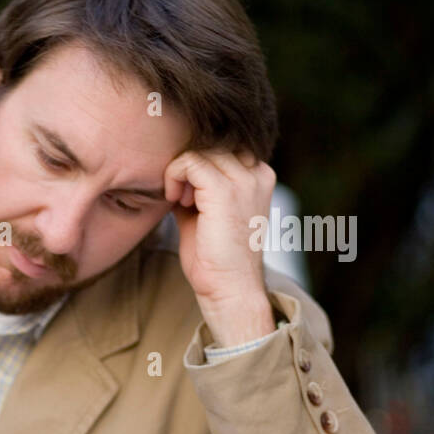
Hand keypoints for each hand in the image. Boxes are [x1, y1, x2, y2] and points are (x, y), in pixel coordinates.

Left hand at [163, 149, 276, 346]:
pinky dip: (174, 176)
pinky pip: (189, 161)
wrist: (229, 289)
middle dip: (187, 167)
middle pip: (210, 145)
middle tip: (181, 200)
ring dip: (180, 173)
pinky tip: (175, 201)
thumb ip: (196, 189)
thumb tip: (175, 173)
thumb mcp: (206, 214)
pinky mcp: (225, 190)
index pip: (221, 147)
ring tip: (180, 202)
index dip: (197, 165)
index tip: (187, 195)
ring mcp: (244, 180)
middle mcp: (257, 173)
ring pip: (199, 150)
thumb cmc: (215, 259)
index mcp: (259, 177)